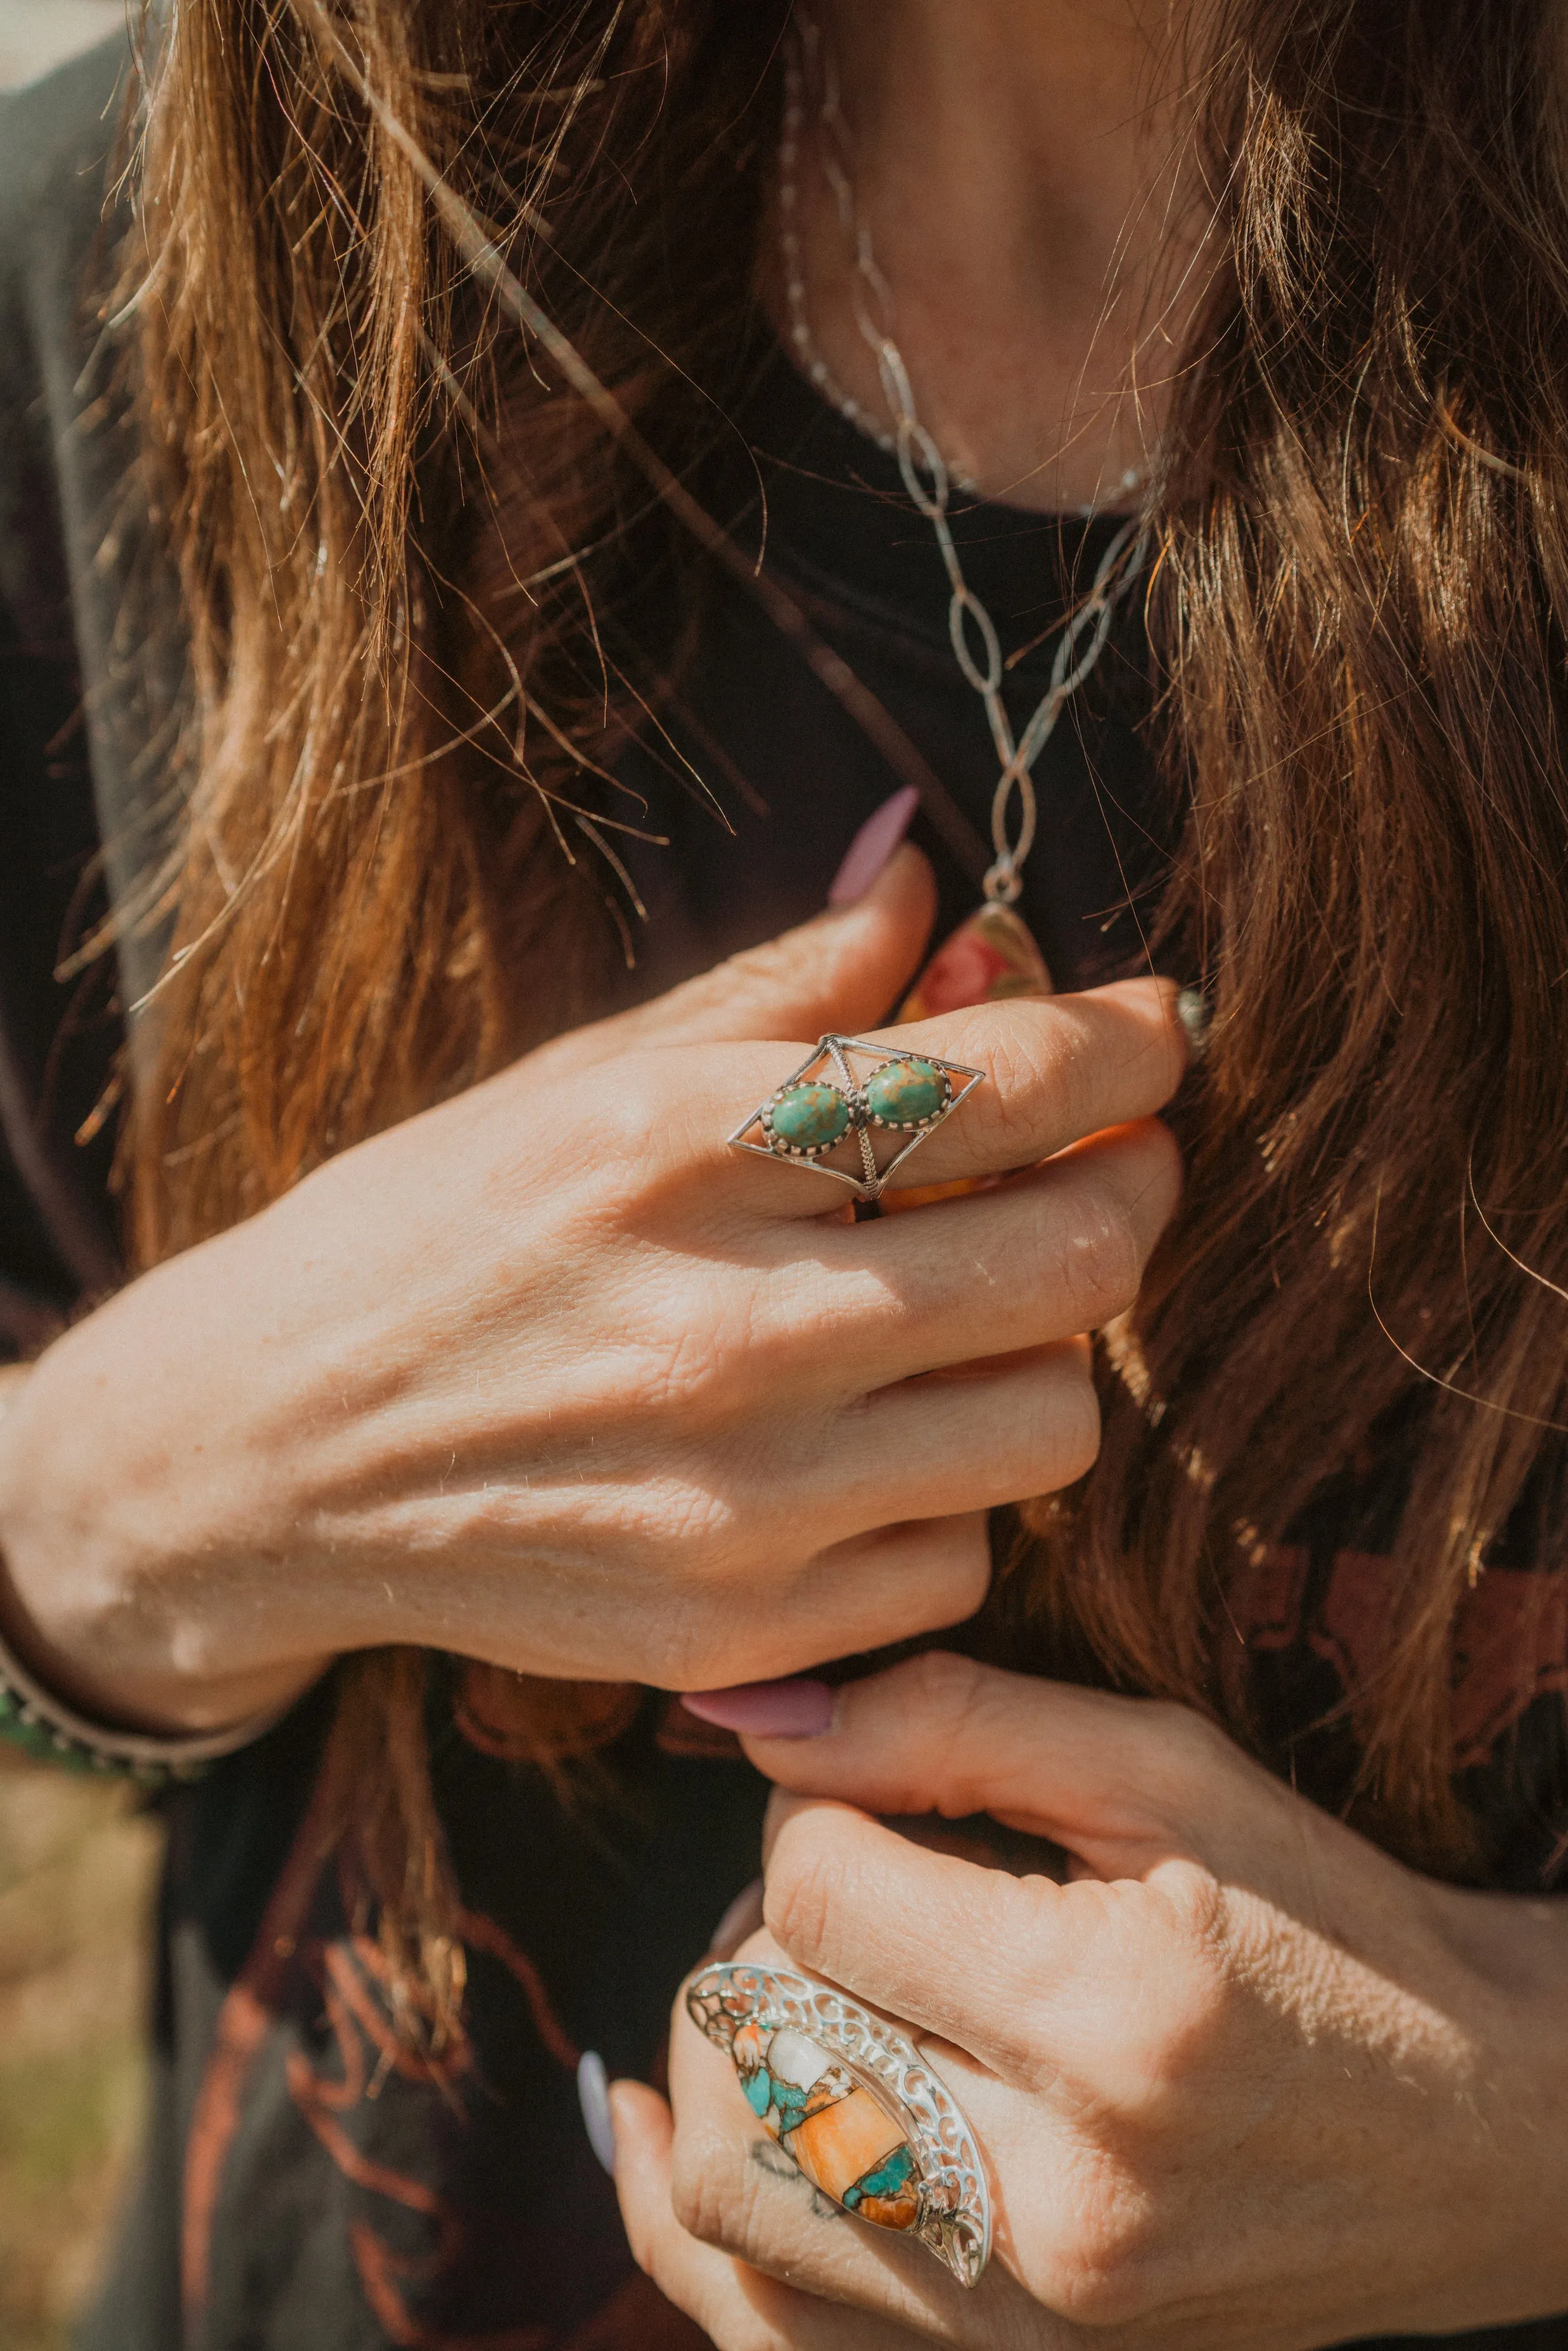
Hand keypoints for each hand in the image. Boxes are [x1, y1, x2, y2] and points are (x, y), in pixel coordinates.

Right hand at [0, 856, 1184, 1729]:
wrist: (259, 1458)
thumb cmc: (425, 1237)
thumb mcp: (574, 1081)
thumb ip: (775, 988)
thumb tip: (926, 875)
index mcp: (672, 1149)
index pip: (999, 1080)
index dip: (1126, 1043)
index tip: (1153, 1032)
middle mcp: (718, 1327)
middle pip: (1081, 1256)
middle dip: (1133, 1188)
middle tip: (1106, 1165)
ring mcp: (733, 1503)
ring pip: (1055, 1420)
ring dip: (1046, 1352)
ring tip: (965, 1316)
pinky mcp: (733, 1635)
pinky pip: (965, 1564)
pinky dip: (950, 1498)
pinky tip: (868, 1448)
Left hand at [615, 1654, 1567, 2347]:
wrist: (1480, 2127)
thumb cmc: (1324, 1920)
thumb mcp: (1166, 1772)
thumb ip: (948, 1721)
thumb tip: (744, 1715)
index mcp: (1108, 2017)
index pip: (815, 1892)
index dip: (813, 1813)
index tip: (875, 1802)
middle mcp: (1061, 2198)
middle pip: (760, 2037)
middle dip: (763, 1929)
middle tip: (840, 1884)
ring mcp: (1035, 2318)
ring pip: (731, 2193)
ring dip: (718, 2060)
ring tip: (790, 1990)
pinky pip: (767, 2332)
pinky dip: (687, 2223)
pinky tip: (656, 2122)